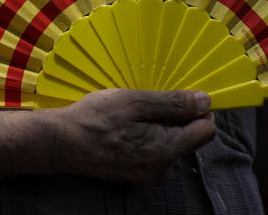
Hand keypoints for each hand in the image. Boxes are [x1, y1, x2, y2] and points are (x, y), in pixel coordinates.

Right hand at [48, 89, 215, 184]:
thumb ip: (173, 103)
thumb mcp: (136, 102)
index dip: (200, 109)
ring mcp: (149, 173)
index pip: (206, 130)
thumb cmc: (95, 120)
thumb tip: (204, 101)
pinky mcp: (137, 172)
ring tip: (133, 114)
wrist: (61, 142)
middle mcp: (162, 169)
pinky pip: (154, 149)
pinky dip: (147, 134)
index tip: (184, 95)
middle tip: (148, 102)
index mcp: (166, 151)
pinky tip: (126, 125)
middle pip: (189, 136)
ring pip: (170, 141)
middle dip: (175, 116)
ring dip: (159, 124)